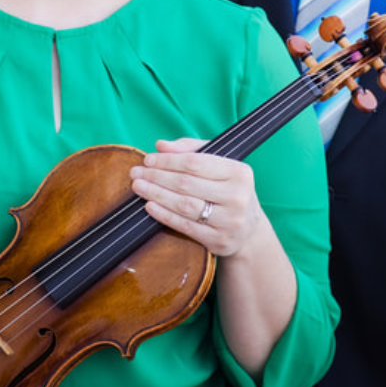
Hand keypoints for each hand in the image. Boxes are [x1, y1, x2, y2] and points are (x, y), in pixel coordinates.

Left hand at [130, 138, 264, 257]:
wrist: (249, 232)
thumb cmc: (229, 191)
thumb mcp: (220, 166)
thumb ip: (191, 150)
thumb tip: (161, 146)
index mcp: (239, 172)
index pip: (195, 162)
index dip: (168, 161)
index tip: (148, 159)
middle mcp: (237, 196)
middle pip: (187, 183)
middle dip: (157, 176)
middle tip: (136, 172)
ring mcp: (229, 220)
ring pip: (184, 205)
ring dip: (157, 194)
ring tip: (139, 187)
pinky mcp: (219, 240)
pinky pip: (185, 226)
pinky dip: (165, 215)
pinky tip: (150, 206)